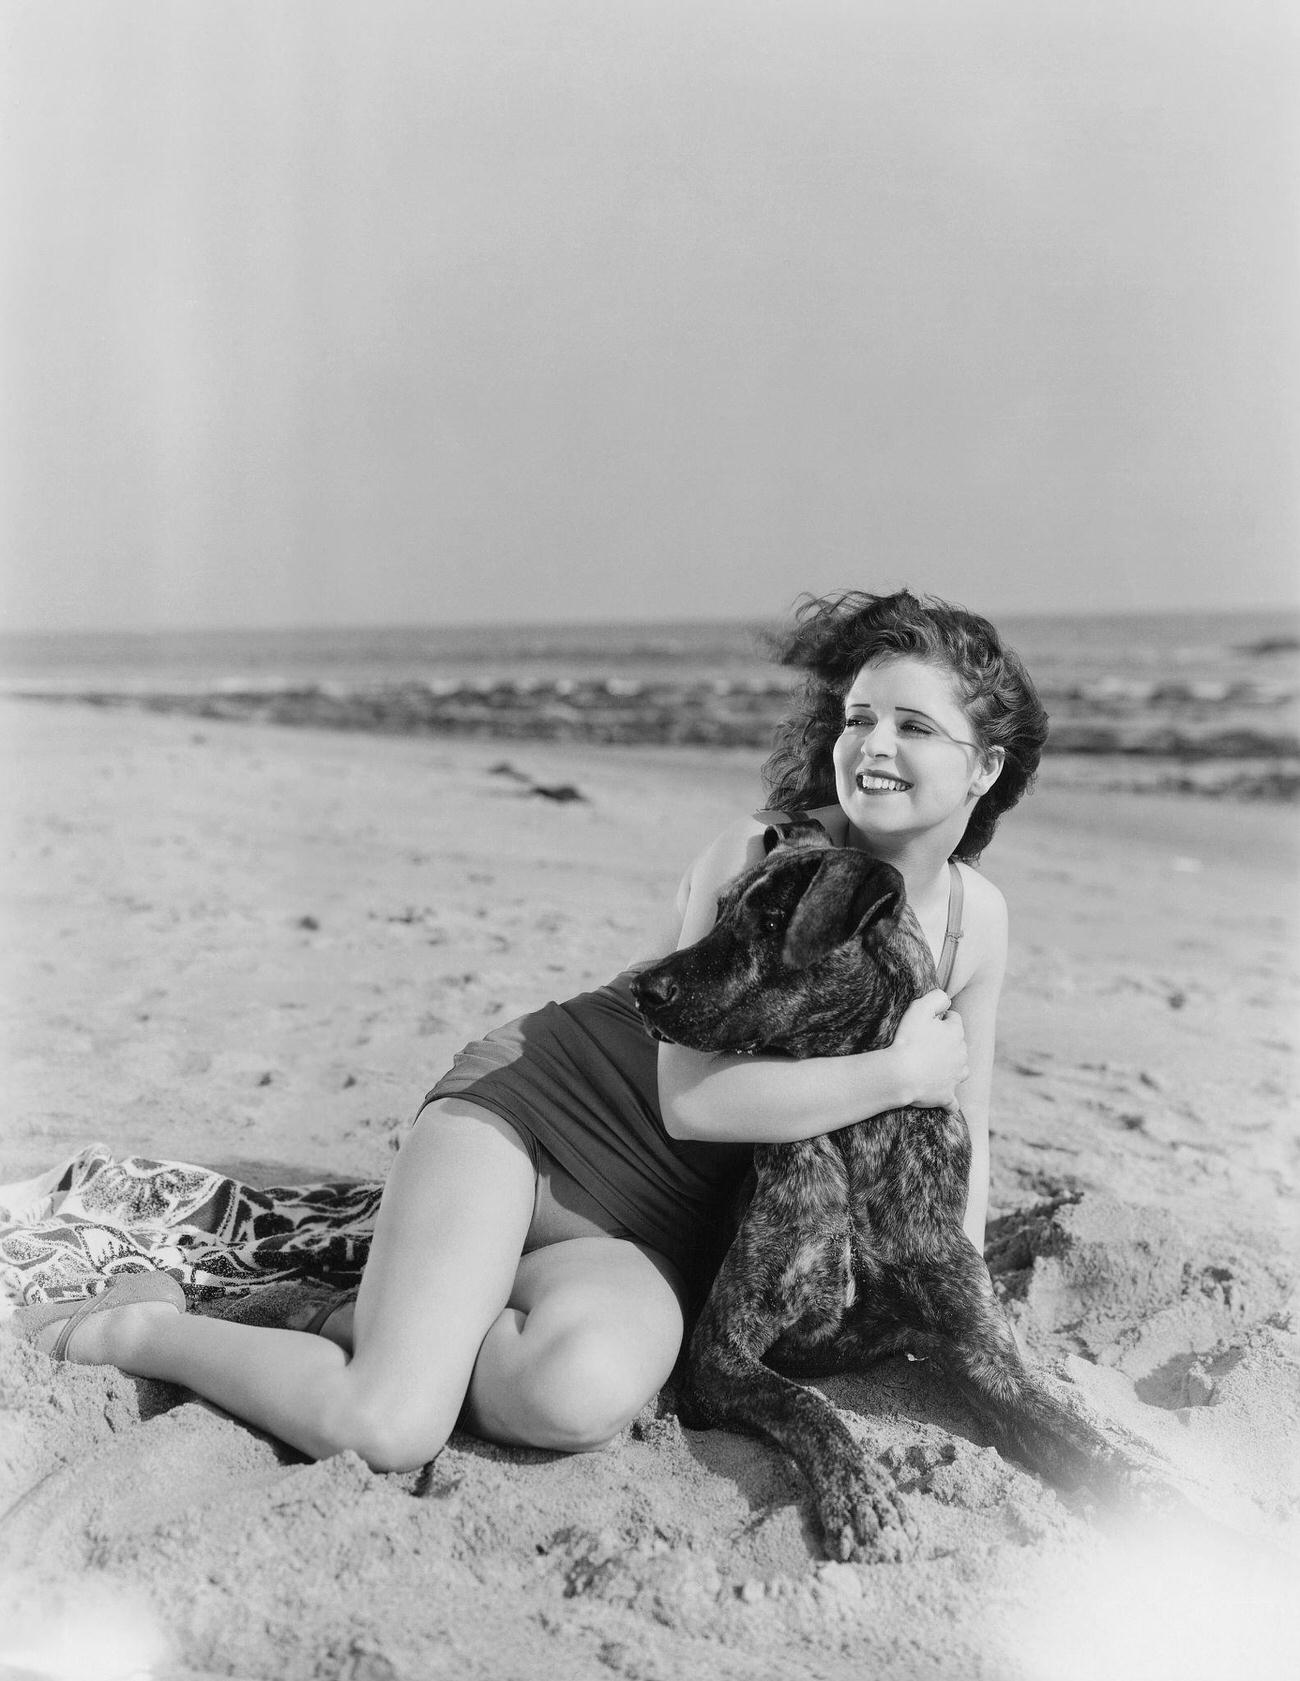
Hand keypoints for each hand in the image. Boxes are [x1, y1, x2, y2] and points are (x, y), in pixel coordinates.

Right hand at [888, 989, 968, 1110]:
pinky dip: (949, 1102)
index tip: (927, 1023)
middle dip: (947, 1043)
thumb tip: (946, 998)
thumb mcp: (919, 1008)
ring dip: (953, 1069)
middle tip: (925, 1043)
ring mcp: (955, 1077)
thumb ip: (936, 998)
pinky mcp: (946, 1096)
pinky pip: (952, 1102)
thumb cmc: (908, 1040)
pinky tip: (945, 1102)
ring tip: (936, 1068)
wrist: (900, 1074)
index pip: (954, 1019)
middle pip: (959, 1045)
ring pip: (961, 1071)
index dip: (940, 1019)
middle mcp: (961, 1055)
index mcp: (956, 1033)